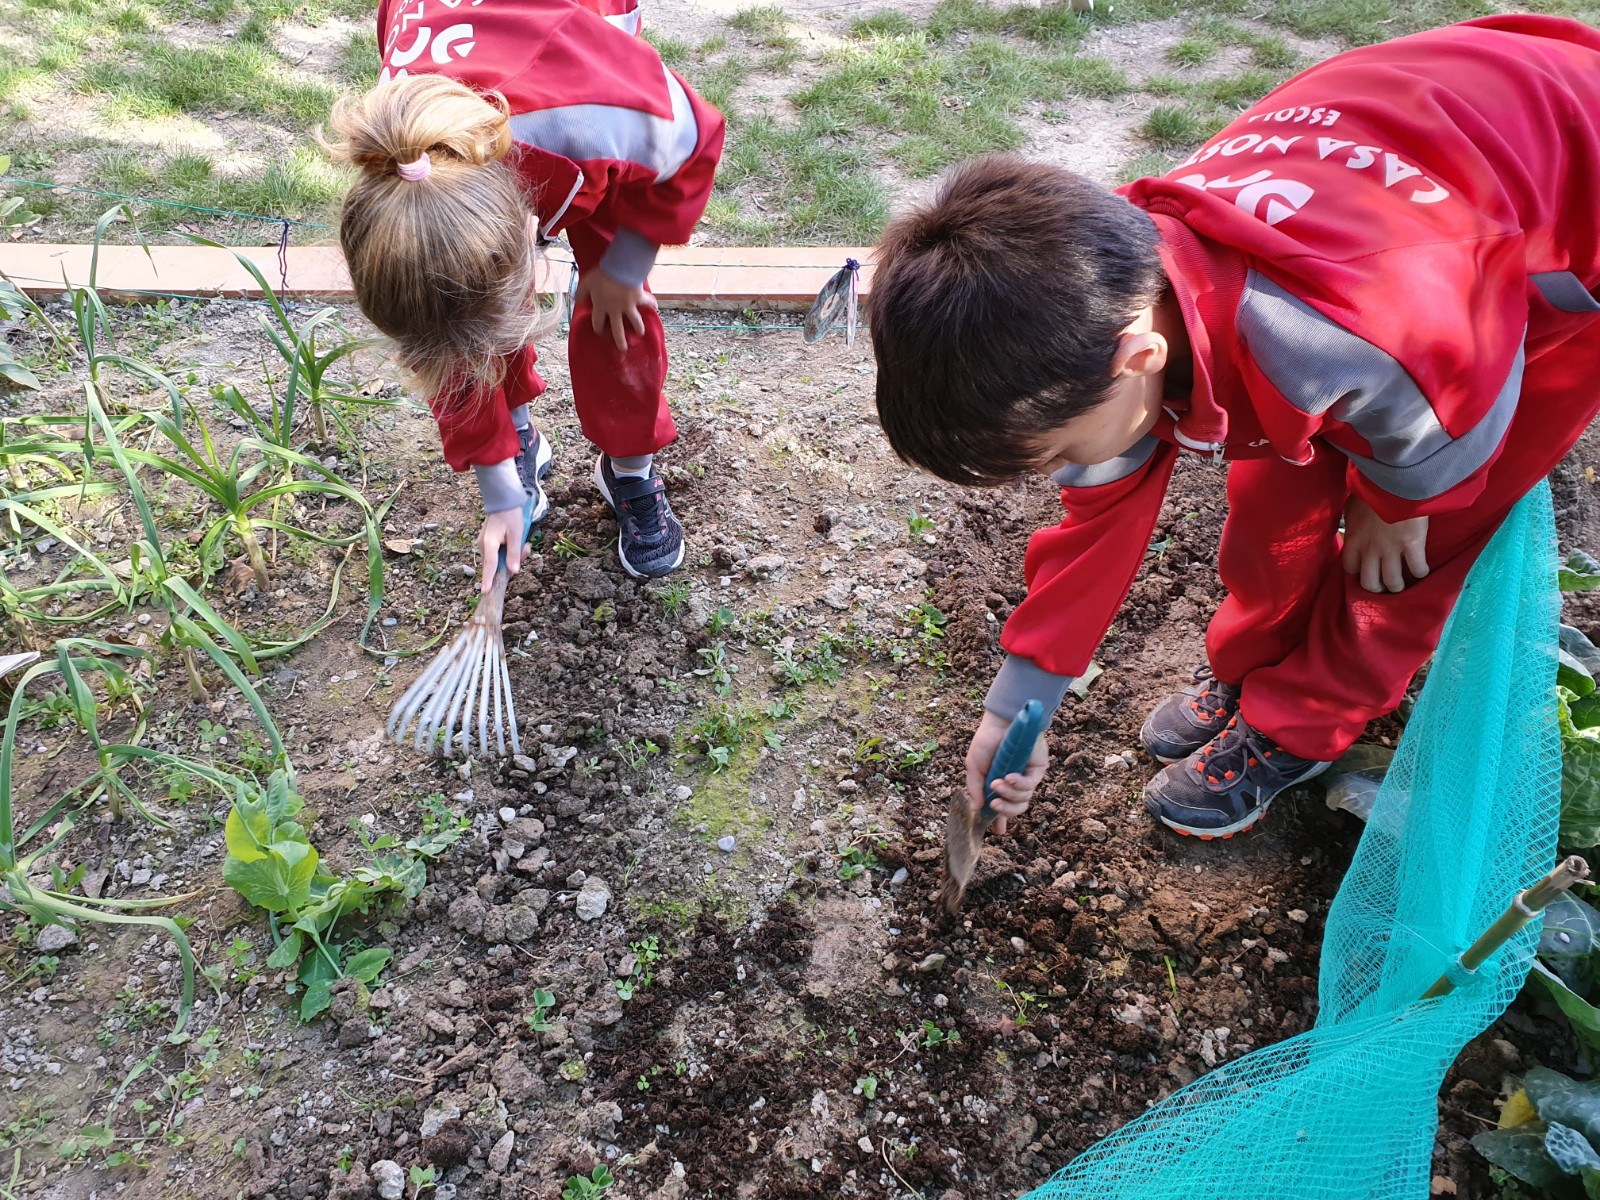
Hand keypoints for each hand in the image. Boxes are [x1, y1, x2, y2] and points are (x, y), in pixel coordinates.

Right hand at [478, 507, 528, 593]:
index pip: (490, 565)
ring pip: (498, 560)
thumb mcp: (517, 534)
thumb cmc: (511, 516)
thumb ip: (514, 553)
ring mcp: (484, 545)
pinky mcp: (488, 544)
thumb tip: (513, 571)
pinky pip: (498, 555)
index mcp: (489, 543)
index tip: (485, 591)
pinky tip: (519, 544)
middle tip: (525, 549)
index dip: (489, 579)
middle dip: (511, 563)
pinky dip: (508, 553)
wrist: (503, 502)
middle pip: (496, 565)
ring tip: (524, 544)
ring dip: (512, 557)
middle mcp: (483, 545)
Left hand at [575, 269, 657, 351]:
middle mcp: (615, 310)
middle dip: (620, 340)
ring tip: (641, 333)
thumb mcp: (587, 282)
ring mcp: (629, 306)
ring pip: (635, 321)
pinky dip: (652, 305)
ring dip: (638, 328)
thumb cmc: (602, 275)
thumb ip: (581, 293)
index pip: (598, 322)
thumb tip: (577, 302)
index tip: (600, 332)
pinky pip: (648, 303)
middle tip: (623, 348)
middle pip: (617, 329)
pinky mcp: (639, 298)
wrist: (620, 269)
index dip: (598, 328)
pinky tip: (655, 309)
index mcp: (601, 306)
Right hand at [964, 710, 1049, 835]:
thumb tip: (977, 809)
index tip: (998, 831)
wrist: (1002, 720)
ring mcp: (1027, 777)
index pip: (1003, 806)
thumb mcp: (974, 765)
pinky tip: (1009, 776)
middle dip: (1005, 810)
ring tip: (997, 783)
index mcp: (999, 783)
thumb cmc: (987, 740)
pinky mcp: (1038, 770)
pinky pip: (1030, 785)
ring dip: (1009, 794)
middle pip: (1016, 808)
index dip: (1001, 820)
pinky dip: (1018, 784)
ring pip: (1023, 800)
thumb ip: (975, 787)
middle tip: (994, 804)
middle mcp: (1015, 783)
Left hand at [1342, 494, 1428, 593]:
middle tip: (1383, 585)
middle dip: (1376, 587)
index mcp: (1353, 540)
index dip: (1358, 571)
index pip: (1350, 568)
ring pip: (1392, 581)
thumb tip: (1354, 523)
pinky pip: (1416, 569)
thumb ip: (1354, 521)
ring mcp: (1391, 550)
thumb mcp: (1352, 506)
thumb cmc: (1371, 489)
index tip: (1364, 570)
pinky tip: (1421, 571)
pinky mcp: (1412, 545)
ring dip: (1397, 586)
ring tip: (1402, 584)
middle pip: (1370, 582)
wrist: (1393, 480)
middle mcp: (1370, 550)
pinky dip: (1420, 572)